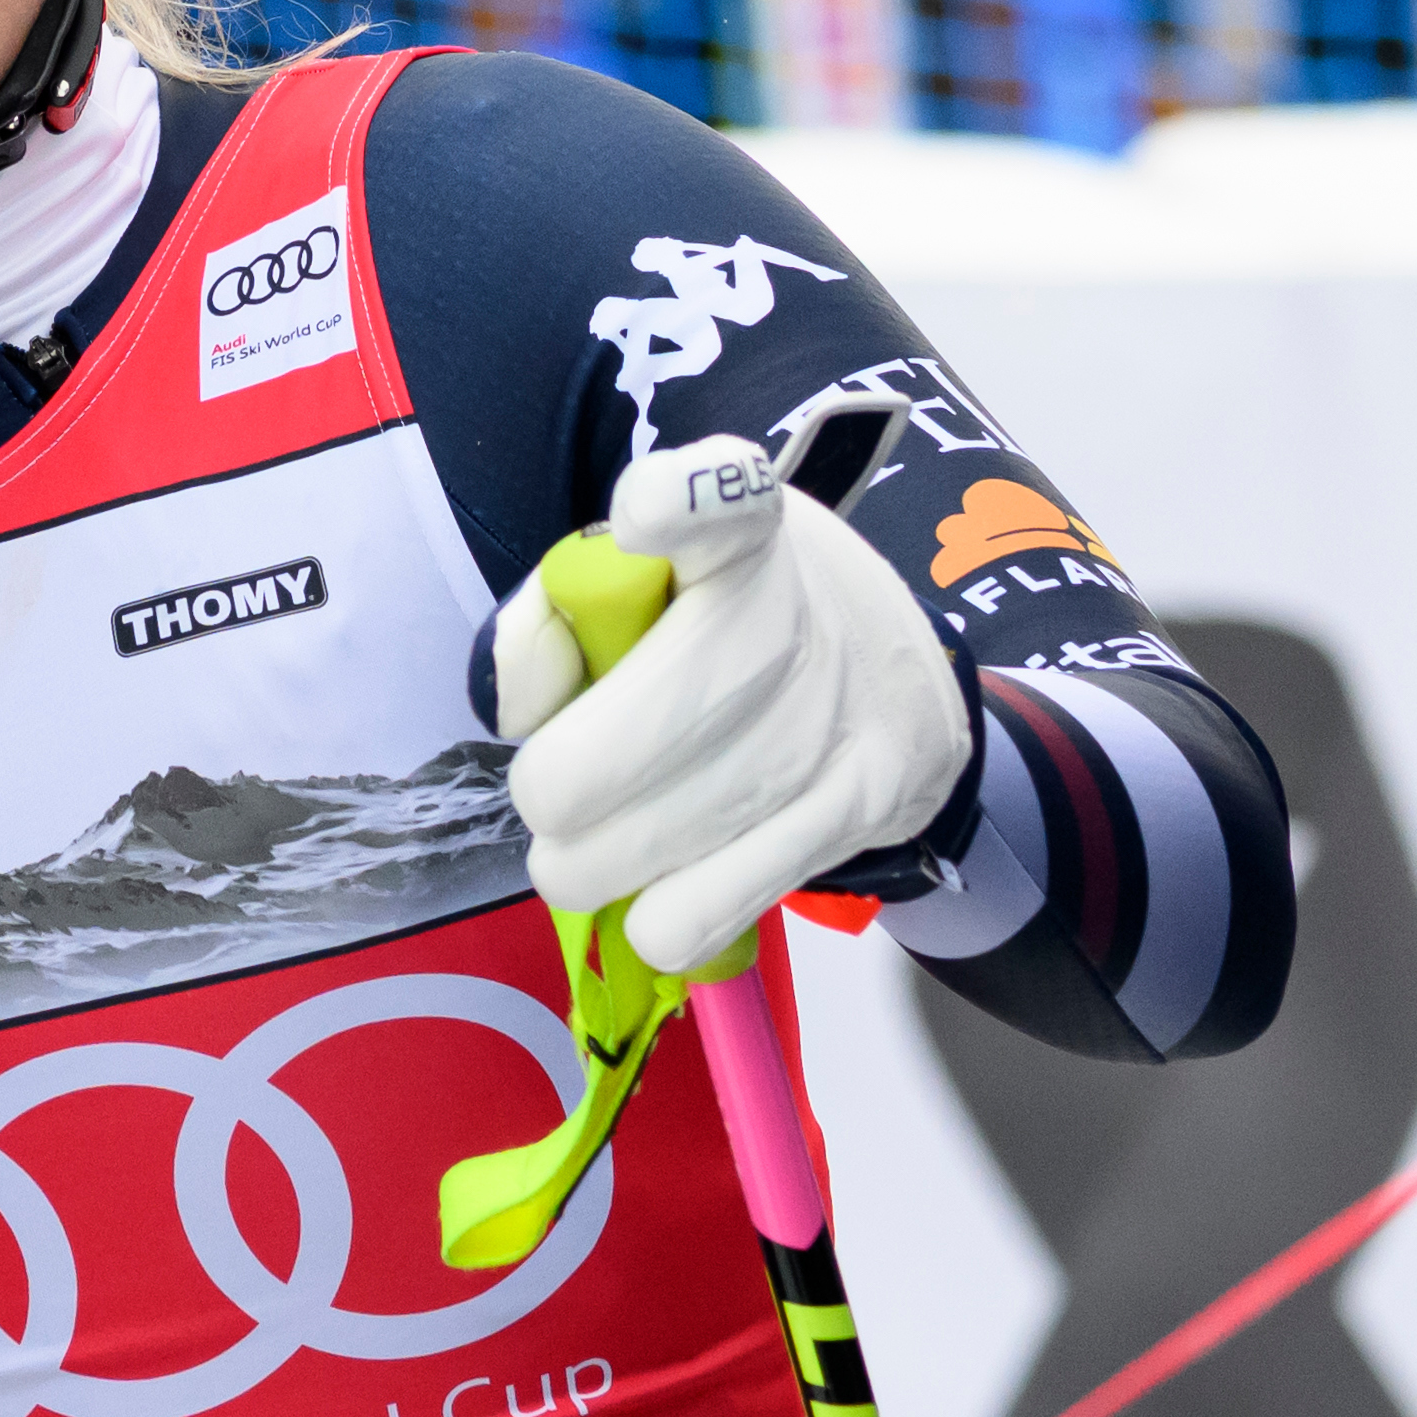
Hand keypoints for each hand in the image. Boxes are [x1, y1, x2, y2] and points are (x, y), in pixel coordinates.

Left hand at [491, 434, 973, 973]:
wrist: (890, 676)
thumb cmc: (729, 622)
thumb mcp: (645, 579)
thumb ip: (554, 621)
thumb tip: (526, 719)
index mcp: (734, 530)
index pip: (714, 499)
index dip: (677, 503)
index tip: (649, 511)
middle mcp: (786, 616)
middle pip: (613, 746)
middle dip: (551, 791)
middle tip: (560, 788)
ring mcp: (827, 721)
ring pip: (642, 847)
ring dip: (591, 864)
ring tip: (600, 843)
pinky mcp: (858, 809)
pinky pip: (705, 910)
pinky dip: (660, 917)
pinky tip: (662, 890)